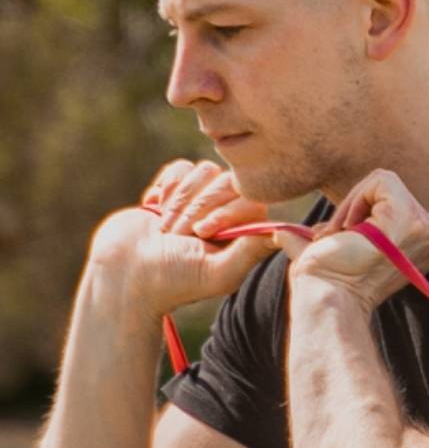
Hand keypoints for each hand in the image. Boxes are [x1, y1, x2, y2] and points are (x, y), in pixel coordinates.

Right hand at [90, 159, 276, 316]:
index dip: (225, 212)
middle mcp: (228, 215)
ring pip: (203, 170)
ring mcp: (201, 199)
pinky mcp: (176, 188)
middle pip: (226, 182)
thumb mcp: (218, 273)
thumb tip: (284, 232)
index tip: (201, 233)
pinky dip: (166, 187)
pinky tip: (156, 211)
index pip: (251, 200)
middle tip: (180, 234)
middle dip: (197, 207)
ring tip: (167, 229)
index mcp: (245, 236)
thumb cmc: (174, 280)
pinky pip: (181, 167)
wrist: (125, 274)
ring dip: (180, 200)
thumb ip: (251, 251)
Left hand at [270, 169, 428, 312]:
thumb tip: (279, 234)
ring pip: (385, 183)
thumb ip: (323, 237)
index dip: (361, 213)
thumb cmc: (328, 281)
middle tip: (342, 239)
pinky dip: (358, 198)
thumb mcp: (336, 251)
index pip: (392, 201)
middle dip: (357, 207)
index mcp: (421, 244)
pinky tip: (352, 230)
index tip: (344, 240)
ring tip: (347, 237)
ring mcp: (425, 229)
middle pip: (390, 189)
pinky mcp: (408, 219)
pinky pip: (383, 180)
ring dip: (354, 205)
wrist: (328, 296)